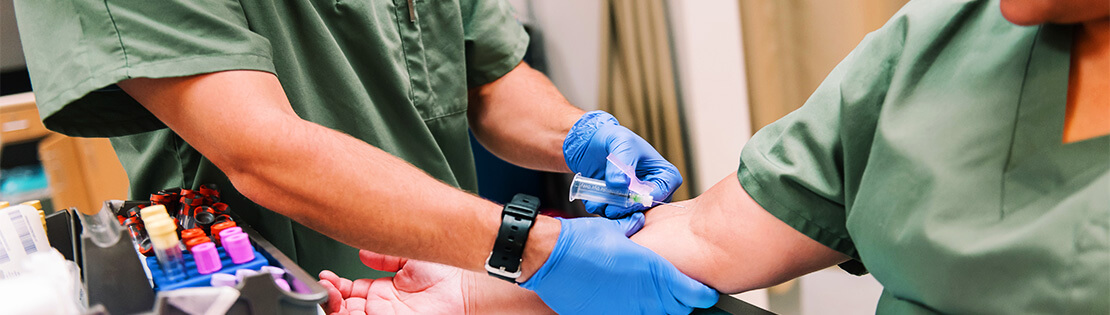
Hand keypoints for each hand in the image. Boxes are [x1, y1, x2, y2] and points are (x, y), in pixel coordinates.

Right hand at [318, 250, 467, 314]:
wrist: (464, 286)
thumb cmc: (446, 272)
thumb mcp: (407, 256)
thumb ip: (384, 255)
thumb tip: (362, 252)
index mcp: (384, 289)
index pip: (351, 290)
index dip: (335, 285)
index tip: (325, 276)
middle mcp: (382, 305)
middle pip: (345, 305)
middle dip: (330, 296)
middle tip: (324, 286)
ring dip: (334, 306)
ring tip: (329, 293)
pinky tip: (342, 307)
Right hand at [520, 213, 718, 313]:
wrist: (549, 258)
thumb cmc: (580, 241)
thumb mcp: (616, 229)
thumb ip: (634, 228)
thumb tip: (639, 224)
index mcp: (651, 271)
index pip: (692, 294)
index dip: (702, 294)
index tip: (706, 292)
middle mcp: (642, 296)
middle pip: (677, 310)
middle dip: (682, 302)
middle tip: (680, 293)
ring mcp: (624, 310)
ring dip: (659, 308)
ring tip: (652, 297)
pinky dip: (634, 310)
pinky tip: (627, 301)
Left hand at [563, 111, 682, 217]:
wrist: (590, 142)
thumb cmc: (612, 138)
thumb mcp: (621, 143)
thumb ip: (623, 164)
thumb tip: (622, 185)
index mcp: (664, 173)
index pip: (662, 192)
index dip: (645, 198)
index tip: (627, 196)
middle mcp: (653, 189)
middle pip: (645, 208)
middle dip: (625, 208)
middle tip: (609, 205)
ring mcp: (635, 199)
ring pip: (628, 214)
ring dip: (611, 211)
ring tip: (597, 200)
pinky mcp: (620, 204)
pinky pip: (614, 214)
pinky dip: (602, 210)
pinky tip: (593, 200)